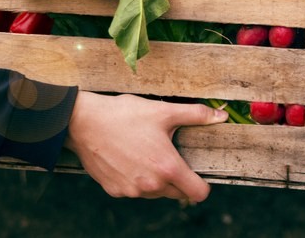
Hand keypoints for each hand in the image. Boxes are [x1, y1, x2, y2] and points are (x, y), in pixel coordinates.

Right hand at [64, 91, 227, 201]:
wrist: (83, 122)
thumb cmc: (124, 114)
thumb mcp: (163, 111)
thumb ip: (195, 115)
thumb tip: (221, 116)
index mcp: (167, 168)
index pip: (198, 193)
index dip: (201, 184)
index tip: (196, 172)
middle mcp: (151, 186)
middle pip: (177, 193)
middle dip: (176, 178)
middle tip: (166, 154)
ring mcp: (131, 191)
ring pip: (155, 193)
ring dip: (155, 179)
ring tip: (145, 153)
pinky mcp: (114, 191)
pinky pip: (134, 191)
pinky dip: (136, 179)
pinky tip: (128, 158)